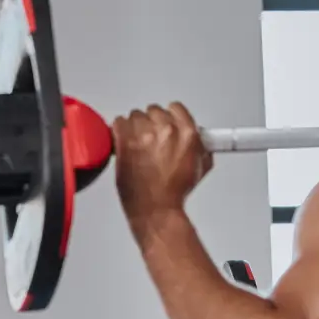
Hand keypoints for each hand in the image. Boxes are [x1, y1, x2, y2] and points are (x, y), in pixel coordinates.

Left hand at [113, 103, 212, 233]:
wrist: (157, 209)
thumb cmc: (175, 193)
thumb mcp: (199, 167)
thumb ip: (200, 147)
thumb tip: (198, 140)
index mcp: (187, 133)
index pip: (175, 108)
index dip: (168, 117)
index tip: (164, 123)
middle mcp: (166, 130)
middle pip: (153, 111)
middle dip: (151, 123)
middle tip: (149, 138)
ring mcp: (144, 135)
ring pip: (135, 116)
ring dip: (134, 127)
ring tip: (136, 143)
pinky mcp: (125, 142)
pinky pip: (118, 123)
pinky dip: (119, 130)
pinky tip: (122, 140)